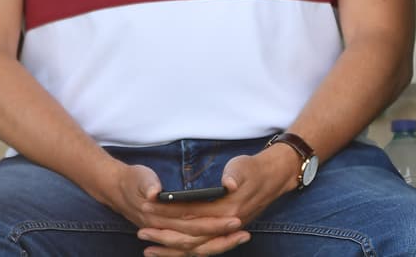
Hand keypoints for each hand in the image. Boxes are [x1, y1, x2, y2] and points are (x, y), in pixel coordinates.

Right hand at [91, 162, 243, 255]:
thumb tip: (153, 192)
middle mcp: (163, 228)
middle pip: (196, 238)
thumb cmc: (132, 179)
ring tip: (241, 237)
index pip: (191, 222)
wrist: (115, 189)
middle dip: (221, 235)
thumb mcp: (139, 176)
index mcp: (158, 215)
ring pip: (194, 246)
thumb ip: (147, 183)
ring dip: (218, 243)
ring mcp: (165, 232)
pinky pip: (189, 246)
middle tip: (244, 230)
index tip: (233, 219)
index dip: (212, 223)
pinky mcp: (168, 232)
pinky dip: (206, 246)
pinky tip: (223, 243)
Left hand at [139, 148, 297, 255]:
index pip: (193, 214)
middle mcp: (225, 225)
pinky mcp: (222, 233)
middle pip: (190, 237)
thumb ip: (235, 175)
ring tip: (148, 249)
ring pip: (194, 247)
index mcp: (228, 209)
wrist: (274, 177)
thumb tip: (228, 183)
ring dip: (170, 249)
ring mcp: (225, 231)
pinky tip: (168, 251)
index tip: (150, 208)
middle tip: (141, 231)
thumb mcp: (243, 166)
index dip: (170, 212)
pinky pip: (201, 248)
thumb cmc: (254, 169)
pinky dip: (182, 252)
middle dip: (164, 235)